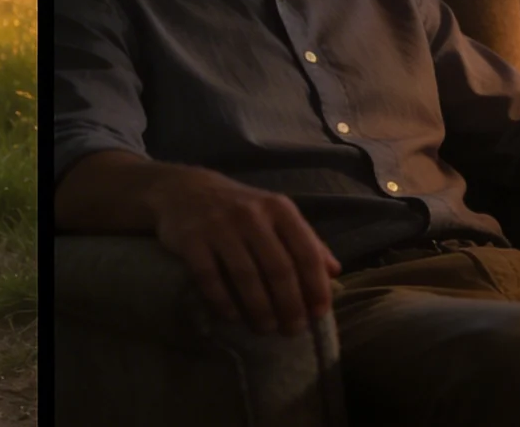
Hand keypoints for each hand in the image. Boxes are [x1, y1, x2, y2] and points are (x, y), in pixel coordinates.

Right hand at [148, 168, 341, 336]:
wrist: (185, 190)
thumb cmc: (240, 209)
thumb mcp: (276, 215)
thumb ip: (306, 241)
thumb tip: (334, 272)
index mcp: (279, 209)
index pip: (306, 252)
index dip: (316, 287)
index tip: (319, 315)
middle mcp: (252, 215)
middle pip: (278, 269)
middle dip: (289, 306)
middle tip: (292, 331)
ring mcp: (219, 226)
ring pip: (246, 277)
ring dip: (259, 310)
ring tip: (266, 329)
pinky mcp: (191, 240)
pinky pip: (210, 278)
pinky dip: (224, 303)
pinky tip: (232, 317)